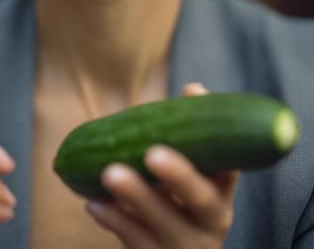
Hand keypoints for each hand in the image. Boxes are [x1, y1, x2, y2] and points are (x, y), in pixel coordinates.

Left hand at [85, 83, 238, 247]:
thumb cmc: (175, 199)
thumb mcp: (185, 170)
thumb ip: (187, 132)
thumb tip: (195, 89)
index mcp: (221, 193)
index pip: (229, 167)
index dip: (221, 143)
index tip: (199, 119)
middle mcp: (212, 224)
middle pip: (203, 202)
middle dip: (180, 176)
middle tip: (153, 153)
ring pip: (165, 227)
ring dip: (137, 198)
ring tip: (110, 173)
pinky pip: (136, 244)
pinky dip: (114, 221)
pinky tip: (93, 203)